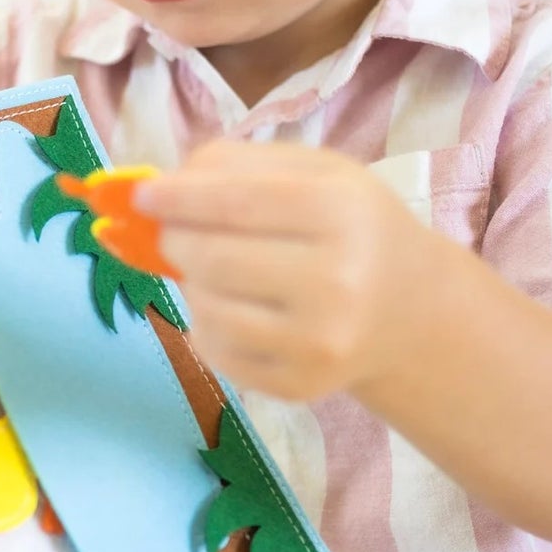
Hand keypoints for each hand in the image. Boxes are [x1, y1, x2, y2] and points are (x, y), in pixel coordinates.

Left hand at [134, 139, 431, 401]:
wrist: (411, 310)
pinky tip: (233, 308)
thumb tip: (162, 184)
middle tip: (172, 232)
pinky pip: (217, 354)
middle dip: (175, 241)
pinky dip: (205, 327)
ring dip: (190, 284)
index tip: (140, 195)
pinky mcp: (301, 385)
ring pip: (208, 310)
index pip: (235, 202)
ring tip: (213, 270)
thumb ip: (237, 165)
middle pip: (214, 260)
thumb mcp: (315, 173)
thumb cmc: (351, 227)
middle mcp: (337, 281)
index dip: (177, 198)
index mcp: (341, 212)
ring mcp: (320, 342)